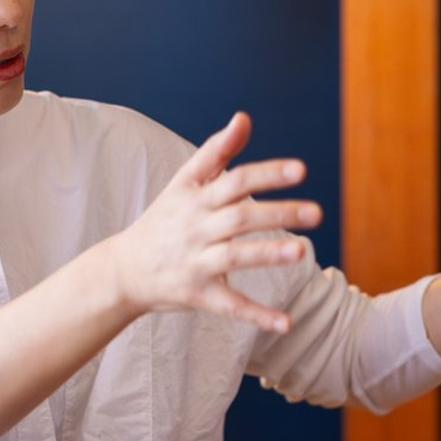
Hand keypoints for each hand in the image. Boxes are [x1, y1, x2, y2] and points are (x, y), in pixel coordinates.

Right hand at [105, 112, 322, 332]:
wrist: (123, 269)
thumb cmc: (163, 220)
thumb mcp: (184, 183)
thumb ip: (217, 150)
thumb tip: (244, 118)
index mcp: (196, 198)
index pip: (234, 181)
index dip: (266, 174)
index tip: (300, 170)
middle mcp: (196, 228)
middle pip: (240, 217)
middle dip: (278, 213)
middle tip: (317, 212)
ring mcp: (196, 262)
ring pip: (234, 257)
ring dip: (267, 255)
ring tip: (301, 252)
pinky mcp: (198, 293)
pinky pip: (229, 304)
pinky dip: (256, 314)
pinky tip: (285, 322)